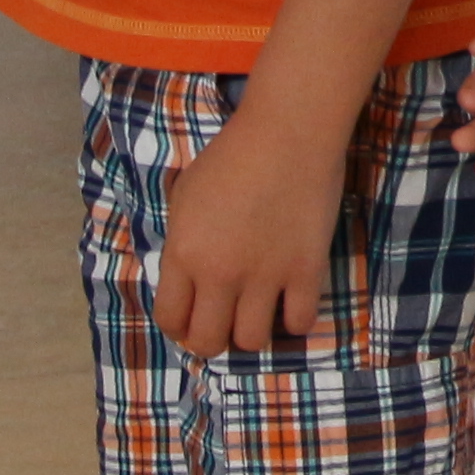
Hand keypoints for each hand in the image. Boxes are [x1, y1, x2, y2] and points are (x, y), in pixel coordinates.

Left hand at [158, 97, 352, 357]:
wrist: (287, 133)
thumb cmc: (231, 155)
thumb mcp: (184, 196)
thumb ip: (181, 243)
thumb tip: (187, 276)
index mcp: (183, 254)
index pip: (170, 319)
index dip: (179, 327)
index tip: (192, 320)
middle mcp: (219, 274)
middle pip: (208, 342)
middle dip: (212, 338)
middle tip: (225, 321)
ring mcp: (264, 276)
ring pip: (252, 341)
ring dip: (252, 331)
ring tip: (259, 311)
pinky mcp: (305, 271)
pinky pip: (299, 322)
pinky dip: (295, 318)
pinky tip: (293, 299)